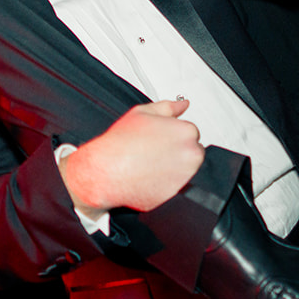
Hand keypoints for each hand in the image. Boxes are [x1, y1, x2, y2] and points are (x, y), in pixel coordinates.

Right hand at [60, 98, 203, 211]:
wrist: (105, 171)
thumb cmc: (121, 143)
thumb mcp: (142, 113)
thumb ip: (168, 107)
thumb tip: (184, 104)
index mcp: (186, 132)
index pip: (191, 133)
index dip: (172, 135)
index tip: (159, 139)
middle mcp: (191, 154)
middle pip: (193, 152)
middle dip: (177, 152)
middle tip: (154, 151)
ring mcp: (186, 176)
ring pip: (187, 170)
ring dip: (174, 168)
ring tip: (150, 163)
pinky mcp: (178, 194)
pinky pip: (178, 187)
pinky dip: (167, 183)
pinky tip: (150, 176)